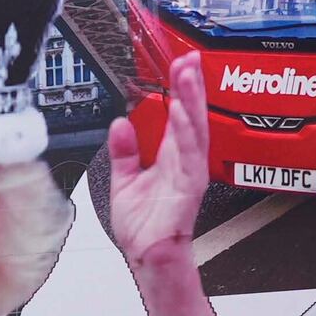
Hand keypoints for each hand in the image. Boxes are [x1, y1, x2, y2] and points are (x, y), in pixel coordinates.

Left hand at [105, 52, 219, 272]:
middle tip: (189, 59)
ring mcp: (188, 172)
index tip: (181, 63)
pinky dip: (188, 132)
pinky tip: (185, 113)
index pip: (178, 115)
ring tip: (188, 76)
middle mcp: (182, 160)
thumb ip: (123, 152)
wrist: (148, 257)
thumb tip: (120, 124)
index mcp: (169, 156)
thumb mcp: (124, 180)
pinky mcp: (188, 187)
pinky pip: (190, 155)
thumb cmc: (144, 225)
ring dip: (192, 101)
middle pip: (191, 116)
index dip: (181, 89)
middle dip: (191, 86)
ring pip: (195, 130)